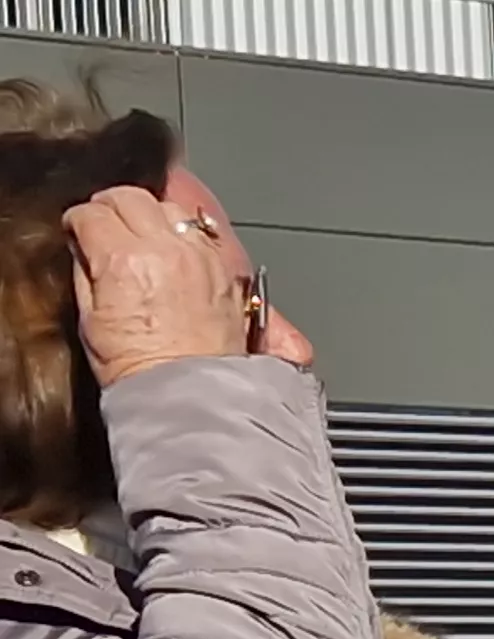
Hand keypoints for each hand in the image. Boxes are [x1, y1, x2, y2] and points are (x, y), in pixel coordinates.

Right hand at [66, 186, 254, 386]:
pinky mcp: (226, 272)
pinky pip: (203, 233)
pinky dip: (185, 233)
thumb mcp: (91, 320)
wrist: (193, 396)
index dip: (79, 221)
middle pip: (131, 198)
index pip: (92, 213)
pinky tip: (175, 250)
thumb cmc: (142, 368)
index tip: (78, 230)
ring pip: (171, 208)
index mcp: (123, 259)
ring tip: (141, 233)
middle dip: (112, 206)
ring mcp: (201, 259)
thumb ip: (87, 274)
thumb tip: (87, 250)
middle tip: (105, 222)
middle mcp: (166, 251)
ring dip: (152, 214)